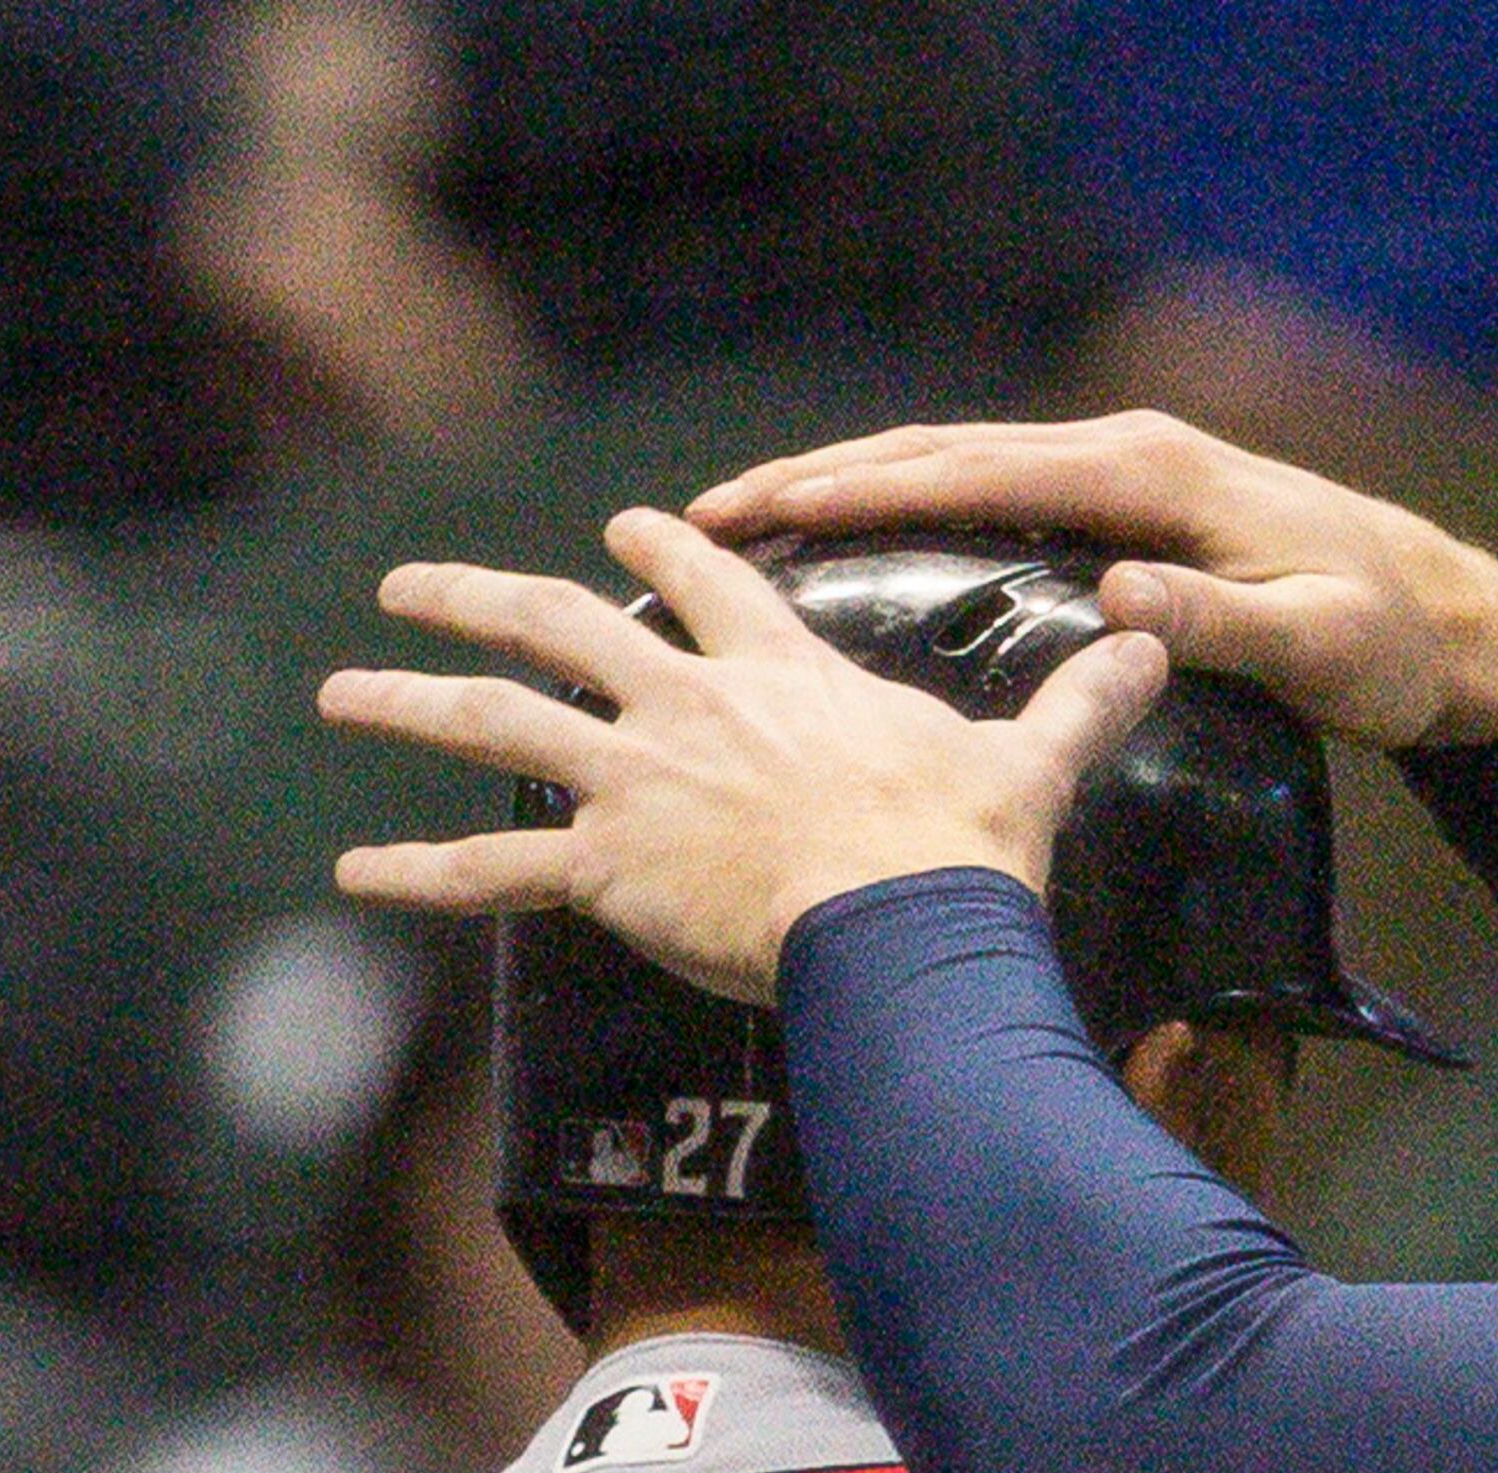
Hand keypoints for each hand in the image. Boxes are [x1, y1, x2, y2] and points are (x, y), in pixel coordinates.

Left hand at [315, 507, 1169, 995]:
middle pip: (558, 624)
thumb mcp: (1027, 765)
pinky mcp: (604, 868)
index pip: (708, 585)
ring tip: (340, 694)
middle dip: (476, 597)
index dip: (661, 548)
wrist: (902, 919)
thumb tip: (1156, 646)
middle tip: (409, 584)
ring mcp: (633, 780)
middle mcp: (685, 704)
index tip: (630, 528)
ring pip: (494, 720)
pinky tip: (351, 878)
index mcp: (777, 673)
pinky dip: (415, 874)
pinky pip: (488, 870)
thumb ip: (1080, 705)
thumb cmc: (961, 850)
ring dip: (408, 701)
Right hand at [686, 411, 1497, 755]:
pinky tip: (852, 546)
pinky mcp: (1125, 507)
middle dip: (820, 479)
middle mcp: (1123, 454)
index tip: (766, 509)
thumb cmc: (1382, 644)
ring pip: (956, 467)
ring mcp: (1121, 474)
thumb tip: (1115, 598)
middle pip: (941, 453)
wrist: (1444, 619)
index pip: (979, 471)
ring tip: (742, 524)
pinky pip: (991, 496)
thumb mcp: (1312, 646)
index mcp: (1148, 477)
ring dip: (850, 489)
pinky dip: (910, 508)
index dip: (866, 490)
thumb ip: (1215, 622)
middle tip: (703, 513)